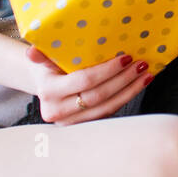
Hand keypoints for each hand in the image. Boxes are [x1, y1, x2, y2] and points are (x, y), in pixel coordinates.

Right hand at [25, 46, 151, 124]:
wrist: (44, 84)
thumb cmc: (49, 66)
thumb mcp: (45, 58)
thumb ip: (42, 54)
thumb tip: (31, 50)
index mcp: (48, 91)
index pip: (83, 81)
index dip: (107, 70)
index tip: (126, 57)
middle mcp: (57, 112)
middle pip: (98, 96)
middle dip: (123, 80)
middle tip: (141, 64)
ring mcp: (71, 122)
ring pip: (106, 108)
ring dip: (130, 90)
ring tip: (146, 74)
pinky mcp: (84, 125)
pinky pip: (108, 113)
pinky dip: (126, 98)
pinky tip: (139, 85)